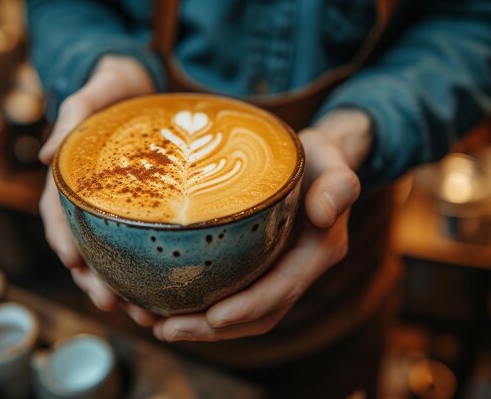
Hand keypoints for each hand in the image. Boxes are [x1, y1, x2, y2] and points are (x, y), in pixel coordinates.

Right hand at [38, 55, 157, 318]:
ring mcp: (113, 211)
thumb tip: (45, 154)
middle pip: (84, 249)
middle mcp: (88, 201)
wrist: (138, 88)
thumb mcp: (93, 94)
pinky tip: (164, 295)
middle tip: (112, 304)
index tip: (74, 263)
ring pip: (111, 259)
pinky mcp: (138, 213)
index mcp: (70, 178)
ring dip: (122, 289)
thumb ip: (72, 114)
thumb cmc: (112, 90)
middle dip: (94, 281)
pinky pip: (139, 248)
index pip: (58, 214)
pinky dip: (147, 275)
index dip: (62, 239)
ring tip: (144, 315)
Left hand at [150, 109, 372, 341]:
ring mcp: (269, 270)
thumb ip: (339, 185)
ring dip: (195, 324)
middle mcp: (293, 271)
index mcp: (315, 254)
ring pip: (234, 311)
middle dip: (210, 329)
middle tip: (166, 330)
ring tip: (151, 322)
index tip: (212, 317)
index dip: (248, 307)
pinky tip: (155, 297)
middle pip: (253, 315)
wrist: (314, 161)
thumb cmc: (322, 160)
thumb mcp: (335, 165)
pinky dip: (190, 300)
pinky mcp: (250, 263)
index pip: (282, 289)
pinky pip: (222, 290)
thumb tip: (323, 211)